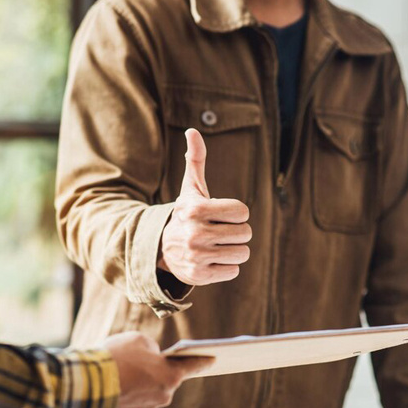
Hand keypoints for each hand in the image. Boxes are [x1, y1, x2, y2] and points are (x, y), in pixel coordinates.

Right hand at [103, 332, 212, 407]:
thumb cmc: (116, 357)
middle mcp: (163, 396)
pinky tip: (118, 384)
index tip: (213, 359)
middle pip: (166, 379)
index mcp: (171, 375)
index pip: (193, 366)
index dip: (202, 360)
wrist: (88, 384)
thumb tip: (152, 356)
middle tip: (144, 360)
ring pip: (148, 391)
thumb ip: (152, 348)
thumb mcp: (138, 340)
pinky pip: (134, 401)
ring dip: (141, 382)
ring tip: (125, 370)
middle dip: (157, 370)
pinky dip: (129, 393)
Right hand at [158, 128, 252, 285]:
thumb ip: (196, 160)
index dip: (237, 214)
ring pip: (242, 254)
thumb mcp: (191, 189)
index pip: (243, 212)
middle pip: (245, 234)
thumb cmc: (186, 215)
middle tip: (219, 233)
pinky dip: (226, 267)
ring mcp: (197, 256)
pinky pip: (233, 271)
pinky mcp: (200, 276)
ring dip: (233, 251)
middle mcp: (195, 233)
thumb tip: (192, 131)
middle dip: (236, 233)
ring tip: (216, 247)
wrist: (162, 249)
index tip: (221, 215)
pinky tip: (211, 261)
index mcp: (196, 209)